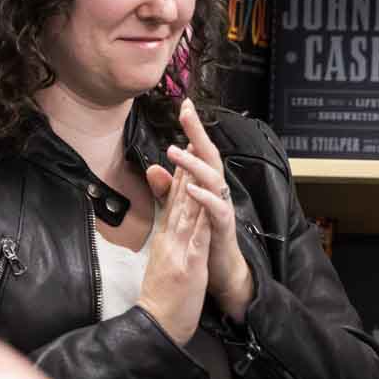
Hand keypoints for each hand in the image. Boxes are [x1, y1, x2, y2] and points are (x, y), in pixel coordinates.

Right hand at [136, 165, 210, 344]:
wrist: (156, 325)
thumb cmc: (162, 298)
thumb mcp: (163, 262)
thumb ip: (166, 237)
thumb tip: (169, 220)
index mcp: (165, 239)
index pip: (173, 200)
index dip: (181, 172)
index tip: (186, 148)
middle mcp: (170, 240)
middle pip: (179, 198)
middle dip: (186, 168)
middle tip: (190, 137)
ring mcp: (178, 252)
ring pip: (186, 213)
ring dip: (193, 185)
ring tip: (198, 160)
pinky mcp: (188, 267)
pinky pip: (196, 240)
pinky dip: (200, 219)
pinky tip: (205, 203)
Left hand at [144, 98, 253, 322]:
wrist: (218, 274)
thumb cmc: (203, 241)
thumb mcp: (182, 212)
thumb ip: (168, 191)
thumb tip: (155, 168)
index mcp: (204, 187)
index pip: (198, 151)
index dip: (192, 129)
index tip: (183, 104)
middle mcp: (215, 193)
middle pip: (210, 155)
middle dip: (198, 133)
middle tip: (186, 111)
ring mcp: (221, 209)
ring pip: (214, 178)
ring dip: (195, 163)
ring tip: (176, 150)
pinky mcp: (224, 228)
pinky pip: (216, 209)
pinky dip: (204, 197)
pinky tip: (190, 188)